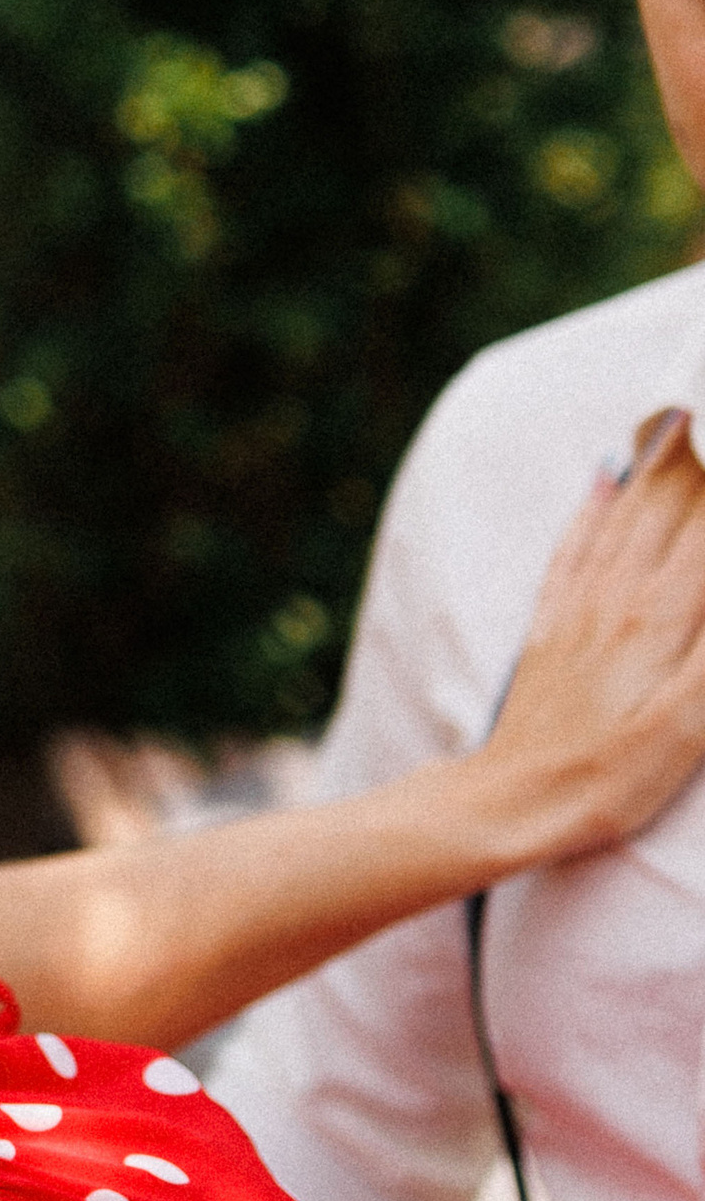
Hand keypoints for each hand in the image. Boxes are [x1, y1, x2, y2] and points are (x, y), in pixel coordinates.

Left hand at [476, 407, 704, 865]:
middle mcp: (620, 596)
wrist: (515, 799)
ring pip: (624, 517)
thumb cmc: (612, 775)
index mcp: (661, 618)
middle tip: (704, 402)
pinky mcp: (552, 625)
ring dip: (653, 466)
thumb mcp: (690, 724)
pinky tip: (601, 478)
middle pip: (668, 509)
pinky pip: (575, 548)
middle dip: (697, 457)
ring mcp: (581, 607)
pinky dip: (593, 508)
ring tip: (672, 416)